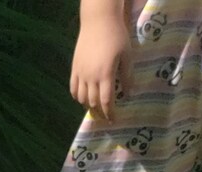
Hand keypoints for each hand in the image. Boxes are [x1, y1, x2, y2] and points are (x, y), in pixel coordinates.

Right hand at [70, 4, 129, 121]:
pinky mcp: (74, 68)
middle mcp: (91, 77)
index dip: (110, 113)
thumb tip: (129, 93)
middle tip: (105, 118)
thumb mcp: (127, 55)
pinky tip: (82, 98)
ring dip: (88, 106)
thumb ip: (127, 76)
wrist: (98, 21)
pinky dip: (77, 97)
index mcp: (106, 74)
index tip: (113, 120)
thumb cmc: (116, 35)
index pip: (107, 101)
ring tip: (94, 109)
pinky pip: (73, 88)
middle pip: (93, 102)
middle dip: (100, 113)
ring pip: (81, 98)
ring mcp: (81, 73)